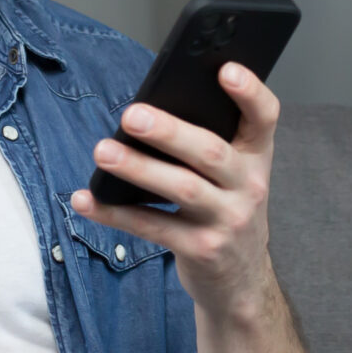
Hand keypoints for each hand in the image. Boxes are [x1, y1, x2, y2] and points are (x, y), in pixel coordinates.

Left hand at [73, 64, 281, 322]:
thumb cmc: (226, 211)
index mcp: (256, 157)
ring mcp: (227, 221)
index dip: (250, 93)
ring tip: (102, 152)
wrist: (241, 283)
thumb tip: (146, 112)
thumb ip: (207, 145)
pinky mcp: (201, 250)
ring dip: (139, 169)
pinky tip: (86, 199)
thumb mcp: (233, 178)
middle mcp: (249, 187)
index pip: (265, 117)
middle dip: (170, 132)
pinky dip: (116, 214)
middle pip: (211, 153)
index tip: (226, 69)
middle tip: (131, 115)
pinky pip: (153, 227)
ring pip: (182, 189)